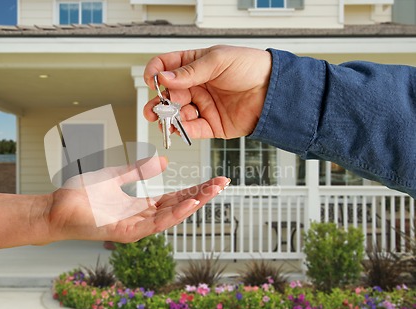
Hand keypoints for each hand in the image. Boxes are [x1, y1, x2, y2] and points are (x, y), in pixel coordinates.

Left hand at [46, 157, 228, 242]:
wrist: (57, 207)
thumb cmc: (83, 195)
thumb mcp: (116, 176)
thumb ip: (139, 170)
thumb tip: (163, 162)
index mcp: (141, 205)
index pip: (176, 197)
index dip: (196, 188)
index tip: (215, 180)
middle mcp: (142, 218)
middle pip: (178, 206)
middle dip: (202, 195)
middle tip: (223, 183)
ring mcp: (136, 227)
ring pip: (171, 216)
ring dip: (193, 204)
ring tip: (212, 191)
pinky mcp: (126, 233)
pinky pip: (154, 223)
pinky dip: (173, 214)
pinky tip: (188, 203)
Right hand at [143, 45, 271, 138]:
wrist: (274, 90)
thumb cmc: (251, 67)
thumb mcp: (218, 60)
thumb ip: (190, 71)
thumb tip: (165, 78)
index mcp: (195, 65)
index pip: (167, 67)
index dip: (156, 73)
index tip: (153, 81)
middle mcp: (196, 86)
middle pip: (168, 95)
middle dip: (158, 102)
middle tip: (155, 108)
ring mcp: (202, 106)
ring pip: (176, 114)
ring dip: (168, 118)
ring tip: (166, 120)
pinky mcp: (211, 125)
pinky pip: (192, 130)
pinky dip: (183, 130)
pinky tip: (178, 128)